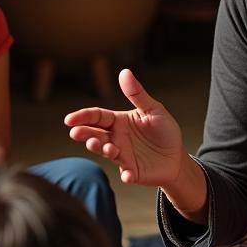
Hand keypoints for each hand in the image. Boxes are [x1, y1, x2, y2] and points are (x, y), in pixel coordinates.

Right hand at [64, 68, 184, 185]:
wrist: (176, 157)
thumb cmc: (164, 131)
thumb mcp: (153, 109)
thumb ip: (137, 94)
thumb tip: (124, 72)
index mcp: (118, 121)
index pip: (96, 116)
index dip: (82, 117)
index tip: (70, 119)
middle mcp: (115, 138)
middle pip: (94, 134)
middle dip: (84, 134)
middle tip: (76, 133)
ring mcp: (122, 155)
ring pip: (106, 152)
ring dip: (102, 149)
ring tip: (105, 147)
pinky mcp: (132, 171)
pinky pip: (127, 173)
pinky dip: (126, 175)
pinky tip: (128, 175)